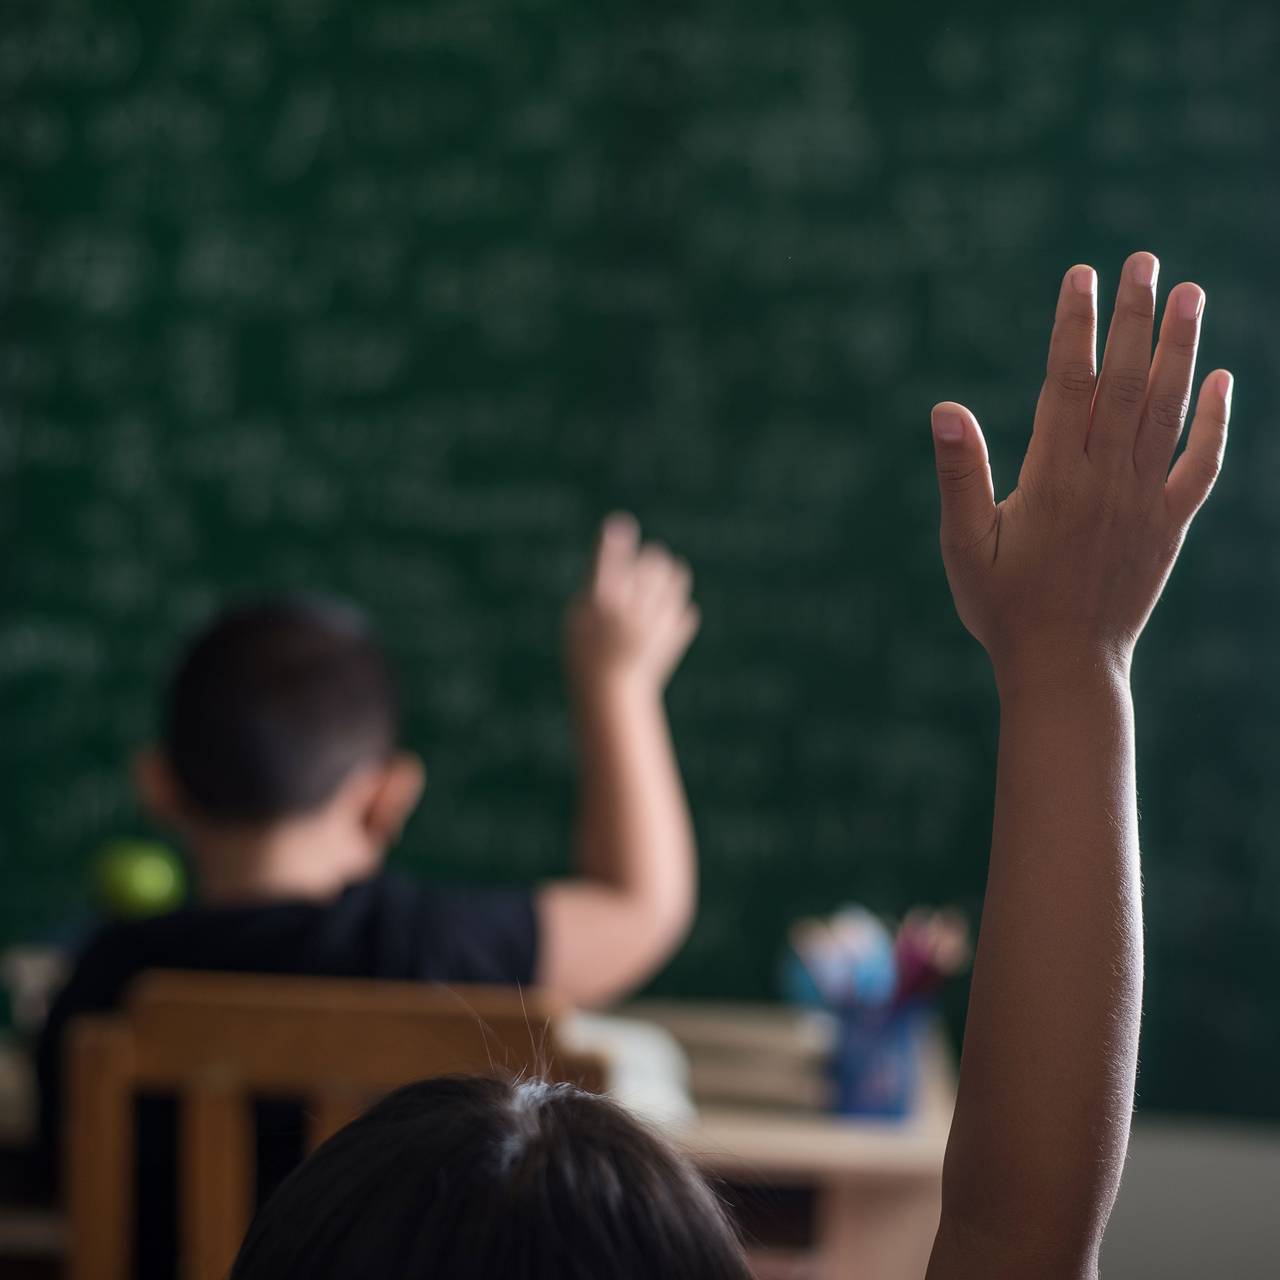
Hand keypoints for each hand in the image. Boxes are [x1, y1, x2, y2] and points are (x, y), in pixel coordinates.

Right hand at [566, 514, 699, 695]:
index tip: (620, 525)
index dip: (614, 542)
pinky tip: (659, 619)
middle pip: (652, 561)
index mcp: (601, 605)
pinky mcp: (675, 633)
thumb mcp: (579, 617)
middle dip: (648, 559)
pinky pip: (684, 607)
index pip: (609, 563)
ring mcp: (656, 623)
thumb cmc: (586, 651)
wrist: (612, 694)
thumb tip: (619, 544)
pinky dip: (674, 608)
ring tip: (655, 584)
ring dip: (667, 574)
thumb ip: (598, 582)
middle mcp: (631, 611)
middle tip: (641, 566)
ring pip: (676, 576)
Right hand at [930, 252, 1231, 686]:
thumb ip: (959, 474)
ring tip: (1190, 292)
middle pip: (1127, 380)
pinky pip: (1201, 464)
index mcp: (1054, 478)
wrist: (1063, 667)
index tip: (1082, 274)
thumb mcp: (963, 544)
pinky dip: (1215, 420)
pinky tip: (1222, 379)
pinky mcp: (1169, 525)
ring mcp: (1145, 501)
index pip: (1070, 382)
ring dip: (1181, 347)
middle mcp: (1107, 479)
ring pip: (1169, 409)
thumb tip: (946, 409)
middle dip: (1134, 315)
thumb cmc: (1002, 607)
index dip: (1076, 325)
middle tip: (1143, 259)